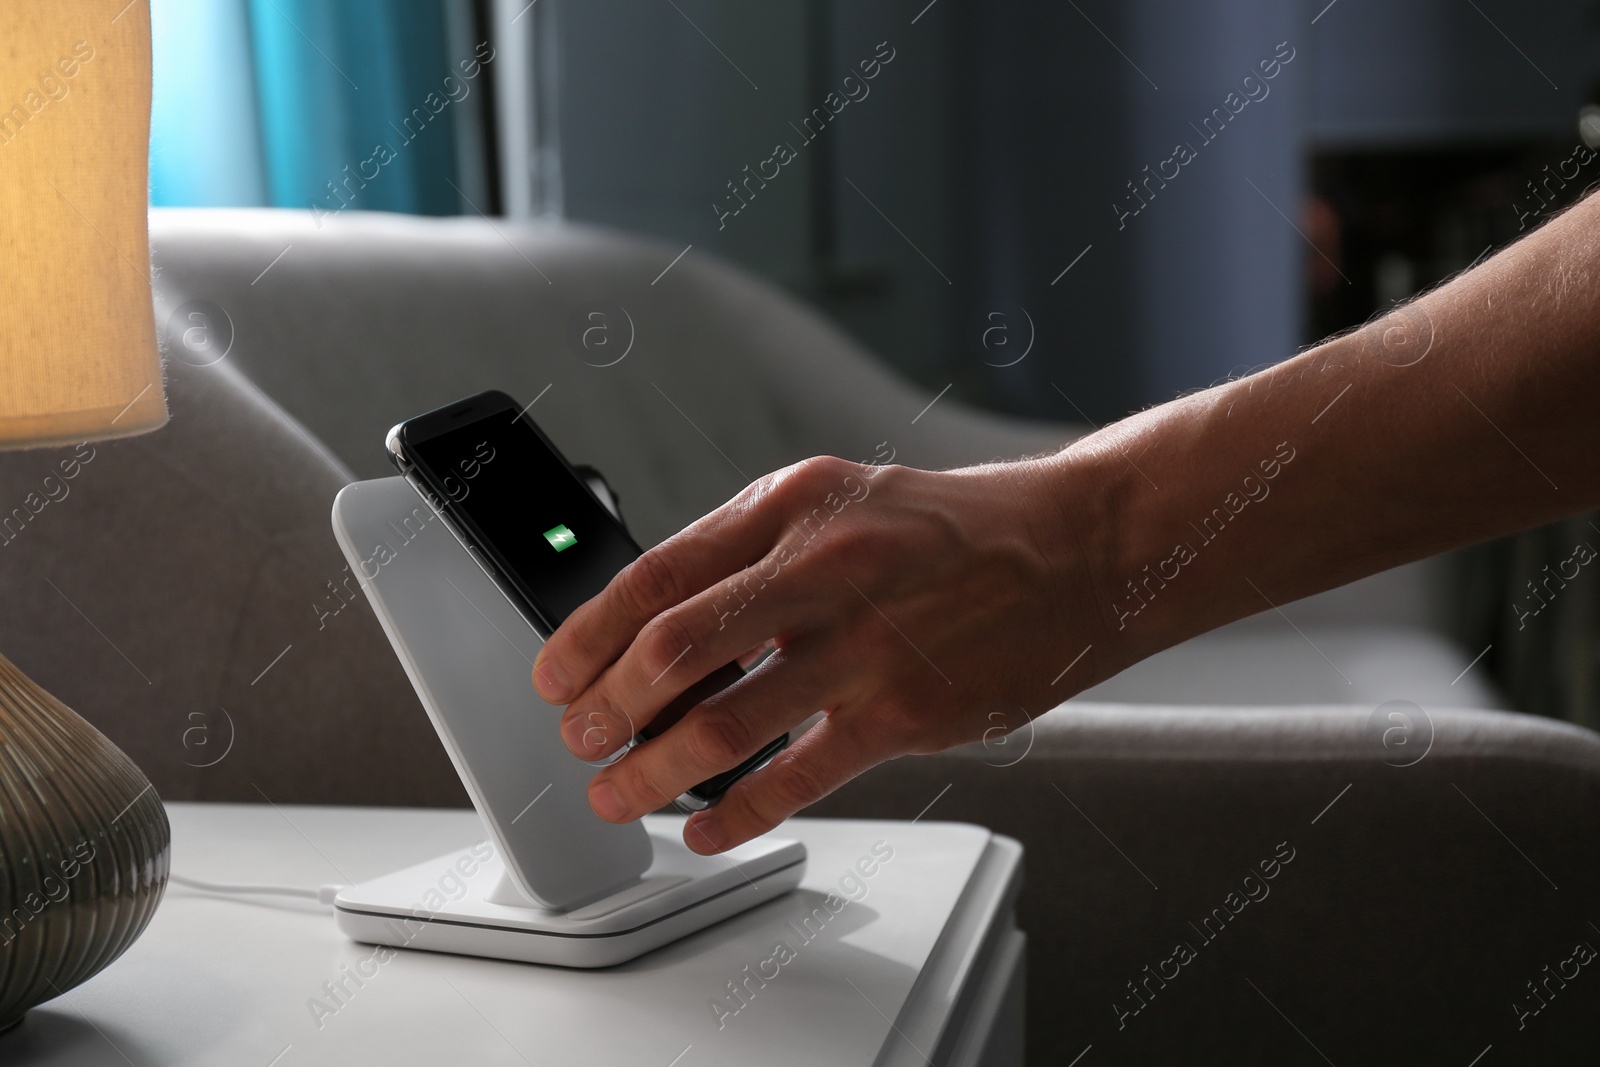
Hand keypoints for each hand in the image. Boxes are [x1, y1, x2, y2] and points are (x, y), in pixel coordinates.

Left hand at [532, 454, 1106, 853]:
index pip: (655, 574)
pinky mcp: (907, 712)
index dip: (586, 635)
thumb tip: (662, 630)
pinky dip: (739, 814)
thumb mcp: (838, 501)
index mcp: (791, 507)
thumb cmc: (950, 529)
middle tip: (580, 740)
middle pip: (672, 649)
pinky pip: (799, 778)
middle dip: (606, 709)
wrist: (1076, 549)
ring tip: (620, 793)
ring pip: (725, 725)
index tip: (556, 676)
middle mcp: (822, 569)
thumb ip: (752, 554)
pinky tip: (709, 827)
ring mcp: (866, 644)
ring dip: (652, 773)